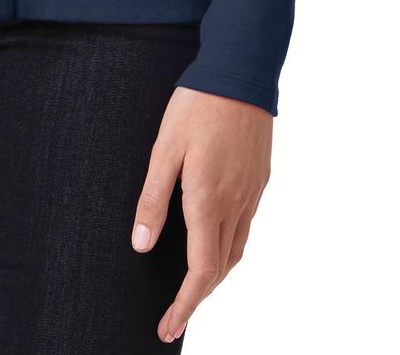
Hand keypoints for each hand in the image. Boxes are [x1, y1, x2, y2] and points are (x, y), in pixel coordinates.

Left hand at [131, 83, 272, 342]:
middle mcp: (235, 204)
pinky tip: (214, 240)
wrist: (241, 71)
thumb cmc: (198, 104)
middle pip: (220, 269)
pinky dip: (229, 248)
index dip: (185, 305)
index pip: (200, 271)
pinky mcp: (259, 179)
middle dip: (197, 298)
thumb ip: (153, 199)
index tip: (168, 327)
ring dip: (214, 276)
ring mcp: (251, 192)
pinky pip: (245, 227)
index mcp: (208, 200)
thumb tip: (140, 246)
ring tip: (191, 288)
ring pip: (236, 251)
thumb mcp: (164, 148)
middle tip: (173, 317)